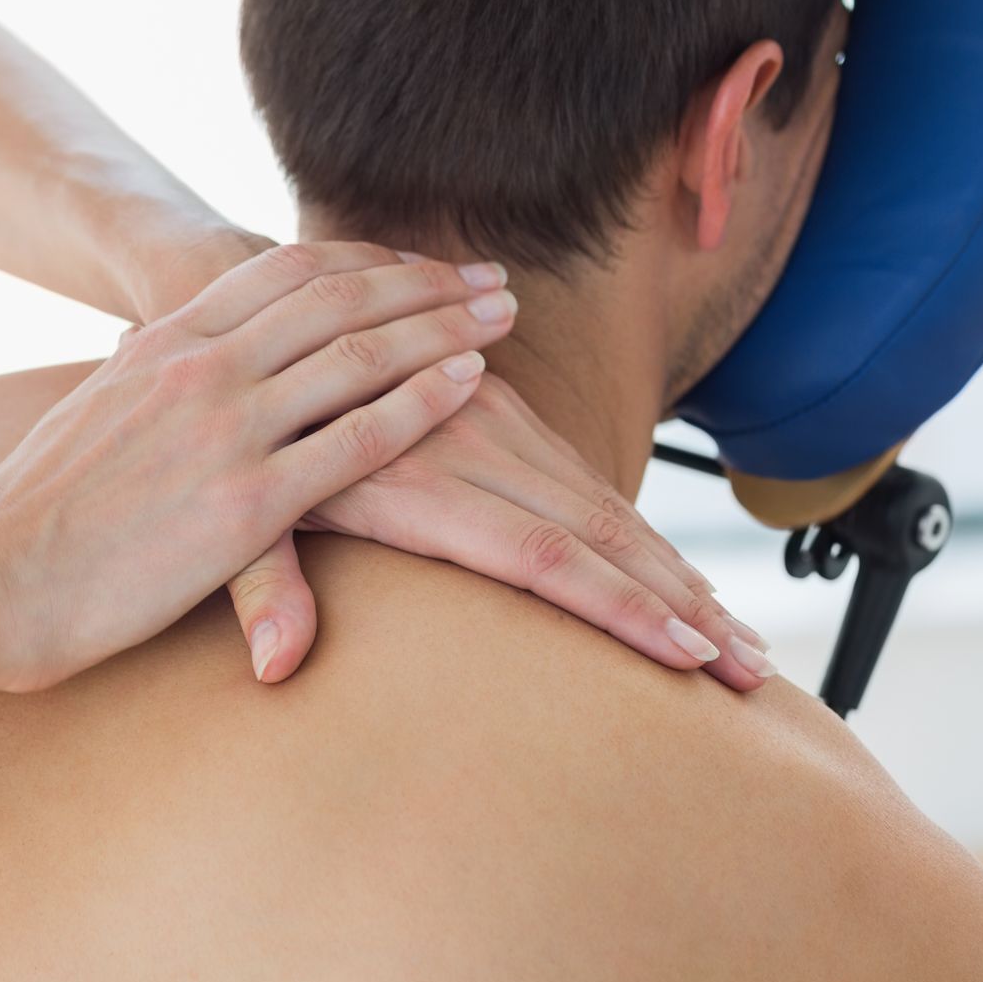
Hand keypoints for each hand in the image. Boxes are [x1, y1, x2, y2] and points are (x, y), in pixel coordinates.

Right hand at [0, 242, 518, 692]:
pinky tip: (468, 387)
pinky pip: (357, 439)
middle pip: (338, 297)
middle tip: (490, 278)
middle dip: (426, 283)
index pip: (284, 273)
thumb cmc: (32, 513)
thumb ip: (150, 382)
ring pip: (360, 355)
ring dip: (444, 328)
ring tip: (502, 317)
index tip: (420, 264)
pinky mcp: (244, 505)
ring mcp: (223, 430)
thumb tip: (172, 370)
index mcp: (161, 342)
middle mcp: (198, 367)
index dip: (366, 261)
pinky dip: (422, 403)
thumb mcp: (96, 413)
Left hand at [227, 373, 776, 690]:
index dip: (617, 606)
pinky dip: (637, 533)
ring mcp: (488, 419)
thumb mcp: (230, 517)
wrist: (252, 306)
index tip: (688, 656)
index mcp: (409, 483)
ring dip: (675, 573)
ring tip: (741, 641)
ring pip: (602, 500)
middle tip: (752, 674)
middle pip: (595, 531)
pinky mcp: (496, 404)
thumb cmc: (233, 439)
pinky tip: (679, 580)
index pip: (540, 555)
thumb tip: (276, 665)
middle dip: (679, 605)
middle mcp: (465, 444)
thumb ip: (261, 586)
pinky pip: (581, 475)